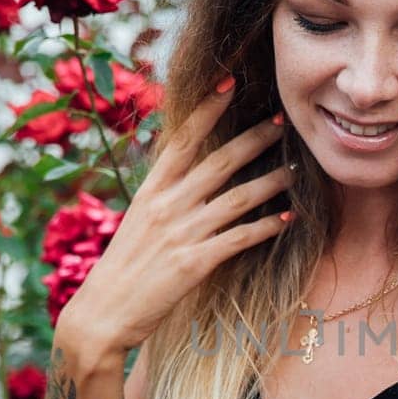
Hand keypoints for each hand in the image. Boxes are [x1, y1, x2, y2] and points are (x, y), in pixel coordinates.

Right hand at [61, 80, 293, 354]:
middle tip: (282, 121)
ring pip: (236, 198)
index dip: (208, 109)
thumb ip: (165, 199)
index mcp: (150, 191)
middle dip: (254, 139)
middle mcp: (166, 206)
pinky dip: (266, 227)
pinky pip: (239, 238)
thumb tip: (190, 177)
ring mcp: (181, 234)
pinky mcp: (194, 264)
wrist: (101, 315)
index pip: (182, 139)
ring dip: (271, 182)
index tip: (230, 83)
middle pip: (218, 162)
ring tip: (296, 169)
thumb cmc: (123, 271)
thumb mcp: (138, 223)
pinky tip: (288, 218)